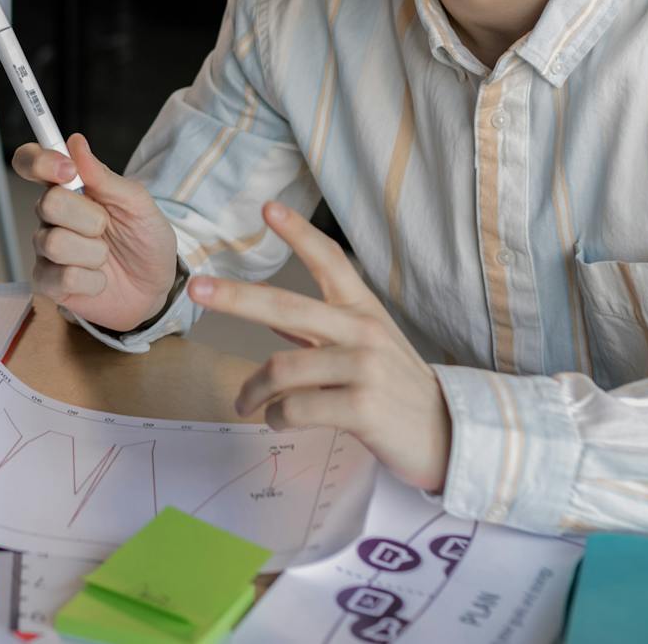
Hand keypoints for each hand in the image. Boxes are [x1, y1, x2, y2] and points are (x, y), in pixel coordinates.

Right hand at [13, 134, 178, 334]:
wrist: (156, 285)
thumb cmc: (145, 239)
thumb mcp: (138, 204)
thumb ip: (105, 176)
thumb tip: (76, 143)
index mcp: (68, 188)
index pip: (31, 162)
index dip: (40, 161)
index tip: (68, 170)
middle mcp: (51, 216)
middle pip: (47, 203)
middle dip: (87, 216)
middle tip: (105, 226)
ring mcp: (46, 250)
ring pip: (55, 242)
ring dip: (93, 252)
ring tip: (105, 257)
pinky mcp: (48, 283)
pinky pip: (63, 277)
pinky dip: (93, 280)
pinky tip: (99, 279)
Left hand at [190, 201, 451, 491]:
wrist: (452, 438)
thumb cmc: (398, 393)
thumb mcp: (364, 352)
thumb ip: (317, 334)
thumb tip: (272, 319)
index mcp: (363, 312)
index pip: (330, 261)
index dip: (299, 233)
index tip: (268, 208)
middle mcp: (363, 332)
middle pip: (287, 306)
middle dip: (236, 297)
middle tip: (196, 290)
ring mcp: (365, 368)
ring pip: (282, 368)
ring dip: (254, 390)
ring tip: (247, 404)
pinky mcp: (362, 407)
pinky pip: (297, 408)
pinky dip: (277, 417)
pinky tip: (279, 421)